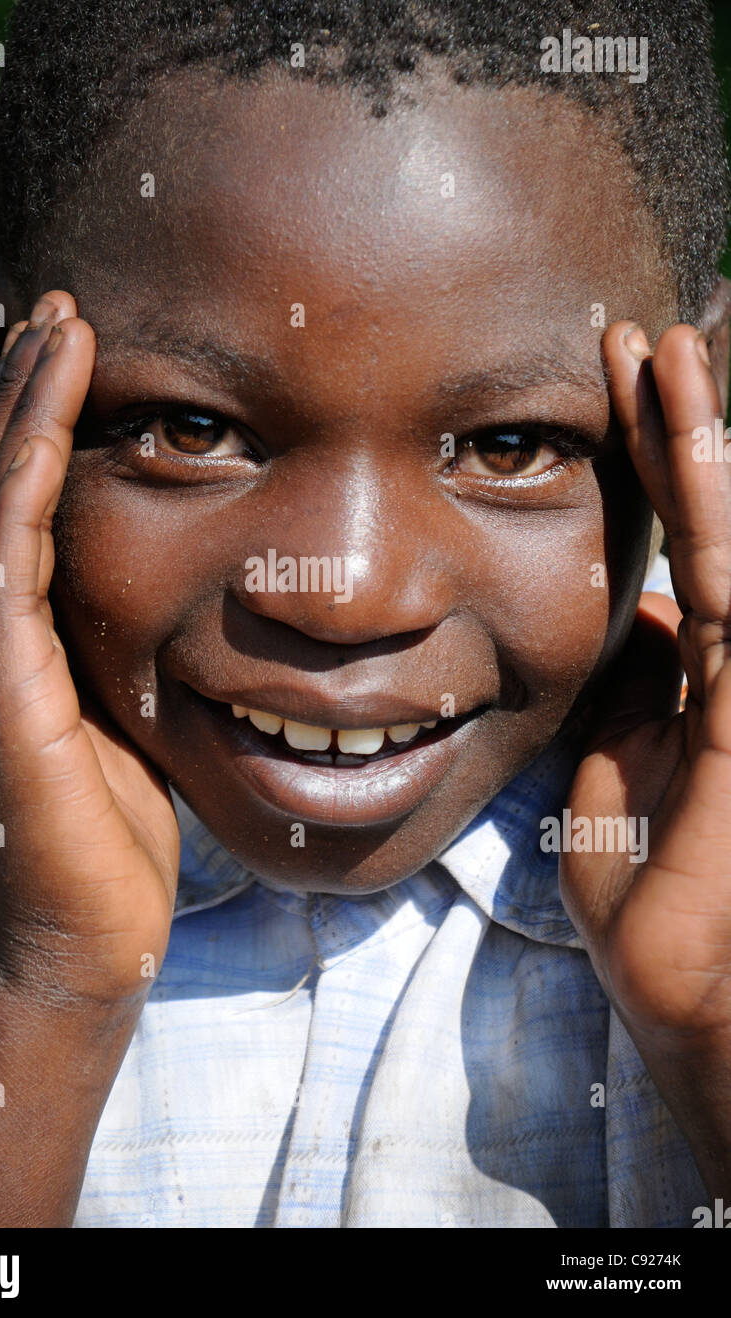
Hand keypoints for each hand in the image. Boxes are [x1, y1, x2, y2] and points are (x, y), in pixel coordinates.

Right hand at [0, 291, 179, 1006]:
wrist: (83, 949)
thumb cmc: (113, 840)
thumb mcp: (116, 719)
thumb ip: (112, 648)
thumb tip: (163, 584)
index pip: (12, 508)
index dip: (35, 421)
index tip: (69, 344)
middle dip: (22, 391)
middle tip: (56, 302)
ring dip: (22, 416)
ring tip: (57, 328)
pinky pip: (3, 580)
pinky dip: (22, 499)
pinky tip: (43, 435)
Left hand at [561, 320, 730, 1062]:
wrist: (690, 991)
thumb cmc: (655, 899)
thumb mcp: (613, 776)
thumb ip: (628, 696)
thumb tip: (637, 618)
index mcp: (699, 675)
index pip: (677, 547)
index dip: (653, 470)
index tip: (612, 393)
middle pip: (711, 521)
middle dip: (677, 428)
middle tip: (643, 339)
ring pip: (728, 530)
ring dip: (697, 436)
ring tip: (663, 348)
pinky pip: (723, 577)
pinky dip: (711, 497)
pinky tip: (690, 423)